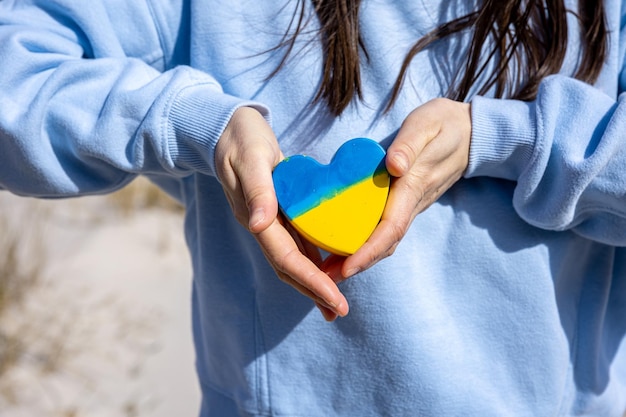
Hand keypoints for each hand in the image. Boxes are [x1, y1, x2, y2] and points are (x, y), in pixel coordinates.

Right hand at [215, 107, 348, 319]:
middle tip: (340, 311)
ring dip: (313, 284)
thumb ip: (257, 190)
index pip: (285, 258)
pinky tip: (328, 269)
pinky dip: (312, 261)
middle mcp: (262, 225)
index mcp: (256, 216)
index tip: (334, 300)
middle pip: (289, 268)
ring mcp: (269, 222)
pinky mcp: (278, 213)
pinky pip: (296, 244)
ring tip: (335, 304)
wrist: (228, 128)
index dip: (310, 281)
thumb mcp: (250, 157)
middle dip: (314, 292)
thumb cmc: (240, 138)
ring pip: (293, 260)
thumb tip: (259, 226)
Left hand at [337, 98, 471, 277]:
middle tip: (325, 280)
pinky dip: (366, 243)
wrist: (470, 134)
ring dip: (359, 258)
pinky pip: (386, 229)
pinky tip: (344, 246)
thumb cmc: (443, 125)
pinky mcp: (407, 203)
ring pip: (386, 240)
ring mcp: (411, 205)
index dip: (368, 250)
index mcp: (414, 186)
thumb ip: (409, 145)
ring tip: (327, 270)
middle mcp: (413, 203)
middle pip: (386, 243)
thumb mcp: (426, 124)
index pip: (391, 227)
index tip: (347, 268)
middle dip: (357, 264)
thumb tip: (394, 167)